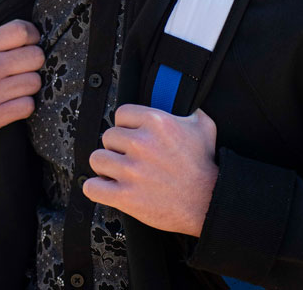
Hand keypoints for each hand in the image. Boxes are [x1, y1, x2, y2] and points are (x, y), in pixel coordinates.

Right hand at [0, 19, 43, 152]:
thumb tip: (22, 37)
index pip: (21, 30)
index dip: (32, 36)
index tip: (29, 44)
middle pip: (36, 56)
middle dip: (35, 62)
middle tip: (24, 69)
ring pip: (35, 82)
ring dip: (30, 86)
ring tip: (16, 88)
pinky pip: (28, 106)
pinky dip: (24, 106)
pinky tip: (13, 104)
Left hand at [83, 104, 217, 236]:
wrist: (210, 203)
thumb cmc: (206, 165)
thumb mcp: (204, 126)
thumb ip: (188, 109)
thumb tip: (180, 99)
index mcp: (155, 122)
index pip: (121, 114)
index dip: (126, 126)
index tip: (133, 136)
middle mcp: (140, 143)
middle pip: (108, 136)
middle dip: (117, 148)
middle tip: (130, 158)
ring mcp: (131, 170)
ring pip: (97, 159)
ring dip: (106, 167)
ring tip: (118, 173)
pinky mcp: (125, 196)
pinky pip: (92, 187)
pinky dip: (96, 188)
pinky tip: (108, 188)